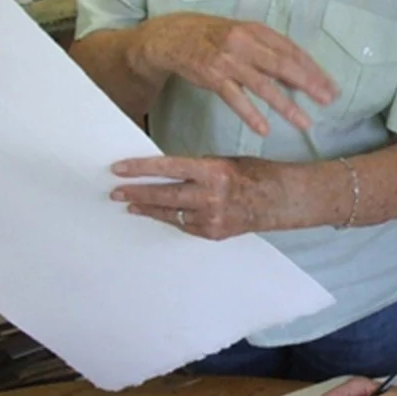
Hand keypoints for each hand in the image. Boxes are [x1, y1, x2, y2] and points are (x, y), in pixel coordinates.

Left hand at [110, 154, 271, 238]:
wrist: (281, 200)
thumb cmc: (256, 175)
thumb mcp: (225, 162)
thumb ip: (197, 168)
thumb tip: (169, 171)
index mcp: (213, 172)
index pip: (168, 167)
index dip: (141, 168)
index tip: (119, 169)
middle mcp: (210, 196)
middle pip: (164, 195)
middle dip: (136, 193)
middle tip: (115, 192)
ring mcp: (212, 218)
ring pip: (170, 213)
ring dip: (148, 208)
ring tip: (130, 204)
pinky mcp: (214, 233)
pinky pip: (184, 225)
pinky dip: (170, 218)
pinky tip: (158, 213)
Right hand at [132, 13, 337, 135]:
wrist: (172, 36)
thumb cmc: (213, 37)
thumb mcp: (243, 35)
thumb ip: (269, 52)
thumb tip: (300, 75)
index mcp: (257, 30)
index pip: (292, 50)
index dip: (314, 69)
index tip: (331, 87)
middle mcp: (245, 42)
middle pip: (283, 65)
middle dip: (309, 84)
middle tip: (328, 101)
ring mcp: (228, 59)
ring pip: (263, 85)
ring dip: (286, 105)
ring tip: (304, 123)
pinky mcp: (212, 75)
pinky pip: (235, 98)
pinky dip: (250, 113)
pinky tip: (264, 128)